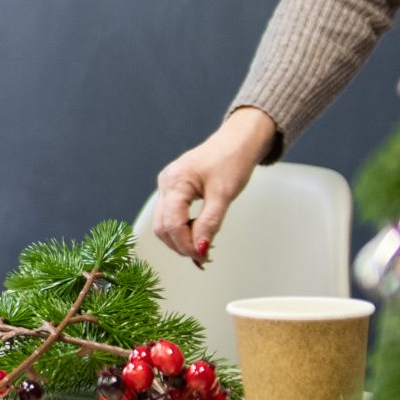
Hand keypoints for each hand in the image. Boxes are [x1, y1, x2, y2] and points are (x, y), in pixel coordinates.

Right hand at [151, 107, 279, 260]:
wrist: (238, 141)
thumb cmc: (232, 161)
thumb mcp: (224, 195)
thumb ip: (210, 223)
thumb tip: (201, 249)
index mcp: (175, 183)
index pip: (171, 223)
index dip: (186, 244)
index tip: (204, 257)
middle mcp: (165, 184)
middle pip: (161, 226)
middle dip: (180, 245)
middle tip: (203, 257)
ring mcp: (167, 186)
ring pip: (164, 222)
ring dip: (180, 239)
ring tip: (203, 247)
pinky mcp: (174, 189)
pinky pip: (171, 214)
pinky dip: (183, 229)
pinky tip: (199, 234)